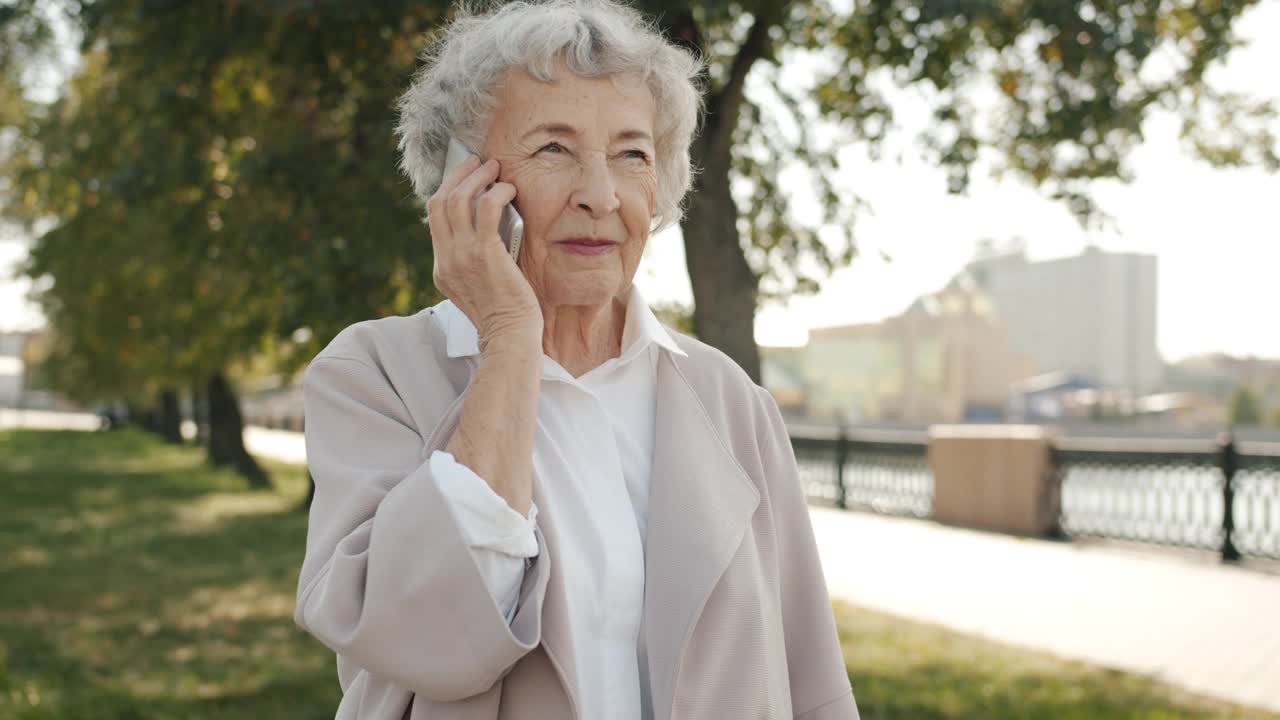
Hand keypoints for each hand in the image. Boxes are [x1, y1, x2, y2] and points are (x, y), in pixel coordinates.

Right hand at [428, 156, 541, 349]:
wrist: (509, 336)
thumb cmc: (504, 314)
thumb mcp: (478, 286)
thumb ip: (474, 260)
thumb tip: (490, 228)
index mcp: (441, 268)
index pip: (435, 218)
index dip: (449, 191)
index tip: (465, 177)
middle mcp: (446, 258)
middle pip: (440, 201)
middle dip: (458, 175)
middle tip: (478, 162)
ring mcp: (461, 255)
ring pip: (458, 199)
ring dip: (477, 177)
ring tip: (495, 168)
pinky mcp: (485, 252)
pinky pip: (486, 207)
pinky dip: (497, 192)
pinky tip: (509, 189)